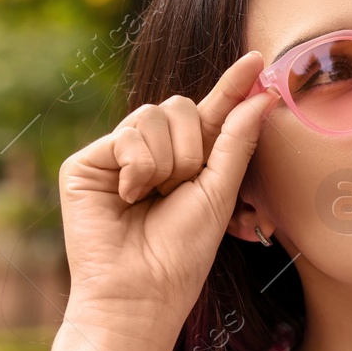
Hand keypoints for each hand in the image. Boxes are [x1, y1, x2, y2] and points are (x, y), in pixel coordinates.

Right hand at [25, 52, 280, 350]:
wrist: (140, 290)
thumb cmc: (182, 253)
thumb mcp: (220, 194)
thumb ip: (237, 142)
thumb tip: (262, 96)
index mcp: (188, 162)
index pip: (213, 114)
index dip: (233, 86)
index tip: (259, 60)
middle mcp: (153, 153)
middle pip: (181, 106)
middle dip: (192, 148)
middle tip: (179, 189)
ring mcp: (118, 154)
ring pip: (155, 115)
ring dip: (167, 160)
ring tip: (153, 197)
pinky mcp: (89, 160)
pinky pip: (128, 133)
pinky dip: (139, 166)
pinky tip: (129, 196)